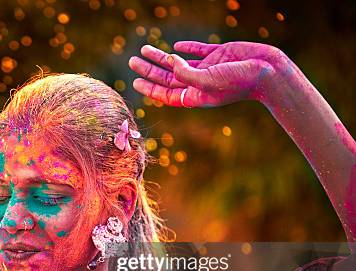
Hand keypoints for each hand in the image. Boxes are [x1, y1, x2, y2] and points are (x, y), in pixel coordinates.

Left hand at [129, 41, 289, 106]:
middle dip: (149, 69)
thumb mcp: (207, 80)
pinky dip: (187, 48)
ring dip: (161, 56)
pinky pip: (199, 51)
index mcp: (195, 95)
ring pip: (178, 62)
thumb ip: (186, 73)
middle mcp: (199, 82)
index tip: (135, 81)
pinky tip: (176, 45)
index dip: (149, 88)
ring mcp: (209, 68)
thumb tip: (170, 62)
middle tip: (132, 61)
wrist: (267, 71)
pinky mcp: (219, 54)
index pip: (166, 93)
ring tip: (144, 49)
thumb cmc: (237, 81)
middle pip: (167, 77)